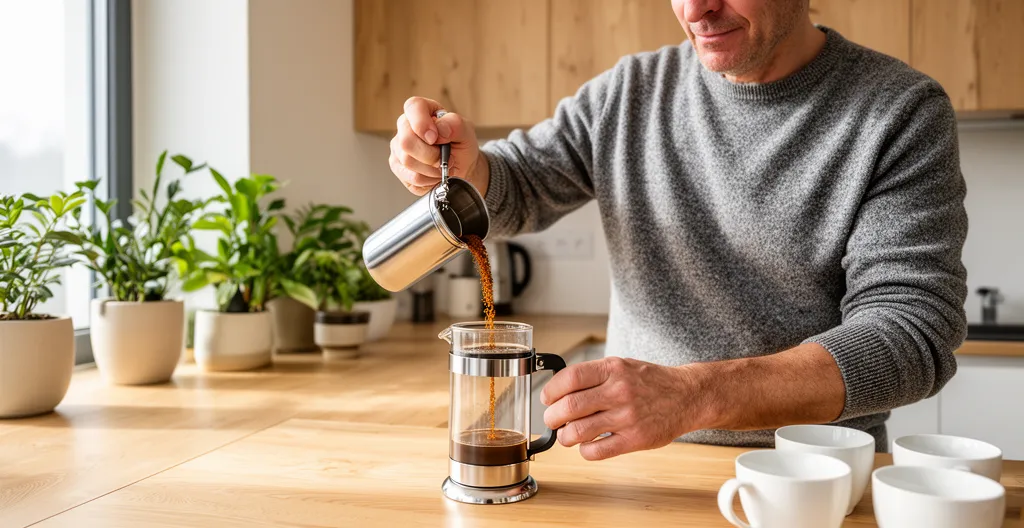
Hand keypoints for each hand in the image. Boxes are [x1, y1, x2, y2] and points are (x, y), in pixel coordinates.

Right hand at [389, 96, 488, 195]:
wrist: (460, 167)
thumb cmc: (460, 146)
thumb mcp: (466, 132)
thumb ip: (455, 125)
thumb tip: (440, 128)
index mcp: (422, 111)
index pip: (413, 107)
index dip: (422, 123)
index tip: (434, 138)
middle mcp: (406, 127)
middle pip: (406, 141)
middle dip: (430, 154)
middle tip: (445, 157)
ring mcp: (398, 147)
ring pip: (408, 161)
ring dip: (432, 168)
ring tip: (442, 166)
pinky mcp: (398, 167)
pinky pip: (411, 176)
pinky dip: (429, 179)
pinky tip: (434, 174)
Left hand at [540, 357, 703, 460]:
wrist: (688, 396)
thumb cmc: (651, 382)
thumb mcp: (623, 366)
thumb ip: (594, 376)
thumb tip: (560, 392)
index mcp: (613, 369)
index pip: (570, 378)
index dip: (551, 390)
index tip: (547, 399)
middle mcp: (619, 391)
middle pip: (570, 407)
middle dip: (552, 417)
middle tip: (552, 420)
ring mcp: (627, 417)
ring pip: (579, 431)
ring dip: (565, 437)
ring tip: (567, 435)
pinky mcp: (635, 439)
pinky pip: (598, 451)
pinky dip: (585, 451)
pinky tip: (587, 445)